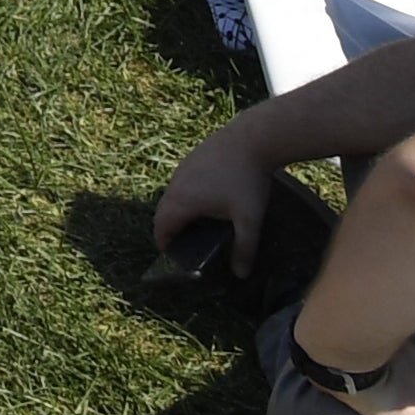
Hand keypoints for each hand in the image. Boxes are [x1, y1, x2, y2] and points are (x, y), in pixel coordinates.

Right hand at [148, 129, 271, 271]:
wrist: (253, 138)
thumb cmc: (247, 180)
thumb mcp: (249, 219)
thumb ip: (244, 249)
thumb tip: (241, 276)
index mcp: (183, 201)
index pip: (161, 227)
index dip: (164, 244)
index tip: (174, 257)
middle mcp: (176, 184)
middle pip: (162, 212)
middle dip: (170, 230)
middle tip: (187, 245)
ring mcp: (183, 168)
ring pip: (172, 196)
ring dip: (178, 212)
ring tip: (198, 225)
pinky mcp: (192, 158)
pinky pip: (181, 183)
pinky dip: (186, 197)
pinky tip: (208, 200)